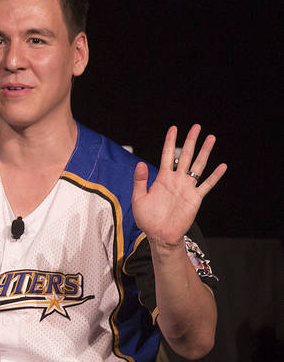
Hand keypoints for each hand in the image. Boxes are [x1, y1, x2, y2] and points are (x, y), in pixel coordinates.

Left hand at [133, 124, 226, 245]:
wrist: (159, 235)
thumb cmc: (147, 218)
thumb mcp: (138, 198)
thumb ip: (140, 181)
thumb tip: (140, 163)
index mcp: (162, 178)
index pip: (166, 155)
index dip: (169, 141)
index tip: (173, 128)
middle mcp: (176, 180)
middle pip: (185, 156)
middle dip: (190, 141)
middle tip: (196, 127)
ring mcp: (187, 188)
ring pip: (198, 166)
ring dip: (205, 152)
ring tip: (211, 138)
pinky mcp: (195, 198)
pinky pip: (207, 185)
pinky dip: (215, 176)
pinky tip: (222, 166)